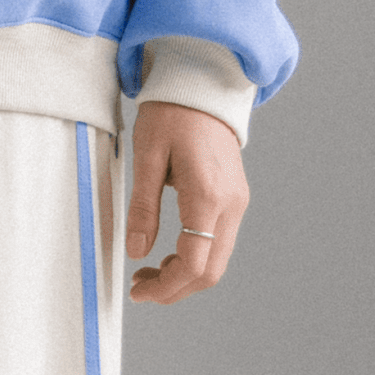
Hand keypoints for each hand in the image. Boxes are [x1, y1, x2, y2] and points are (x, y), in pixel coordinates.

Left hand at [125, 99, 247, 304]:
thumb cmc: (171, 112)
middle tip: (141, 287)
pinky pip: (220, 241)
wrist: (202, 84)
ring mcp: (237, 202)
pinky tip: (171, 251)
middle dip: (176, 288)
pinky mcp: (235, 197)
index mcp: (207, 195)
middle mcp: (230, 204)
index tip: (140, 291)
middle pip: (211, 270)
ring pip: (218, 259)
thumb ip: (142, 207)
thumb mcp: (147, 155)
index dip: (167, 286)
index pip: (194, 263)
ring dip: (186, 274)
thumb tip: (136, 251)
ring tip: (150, 270)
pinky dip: (197, 256)